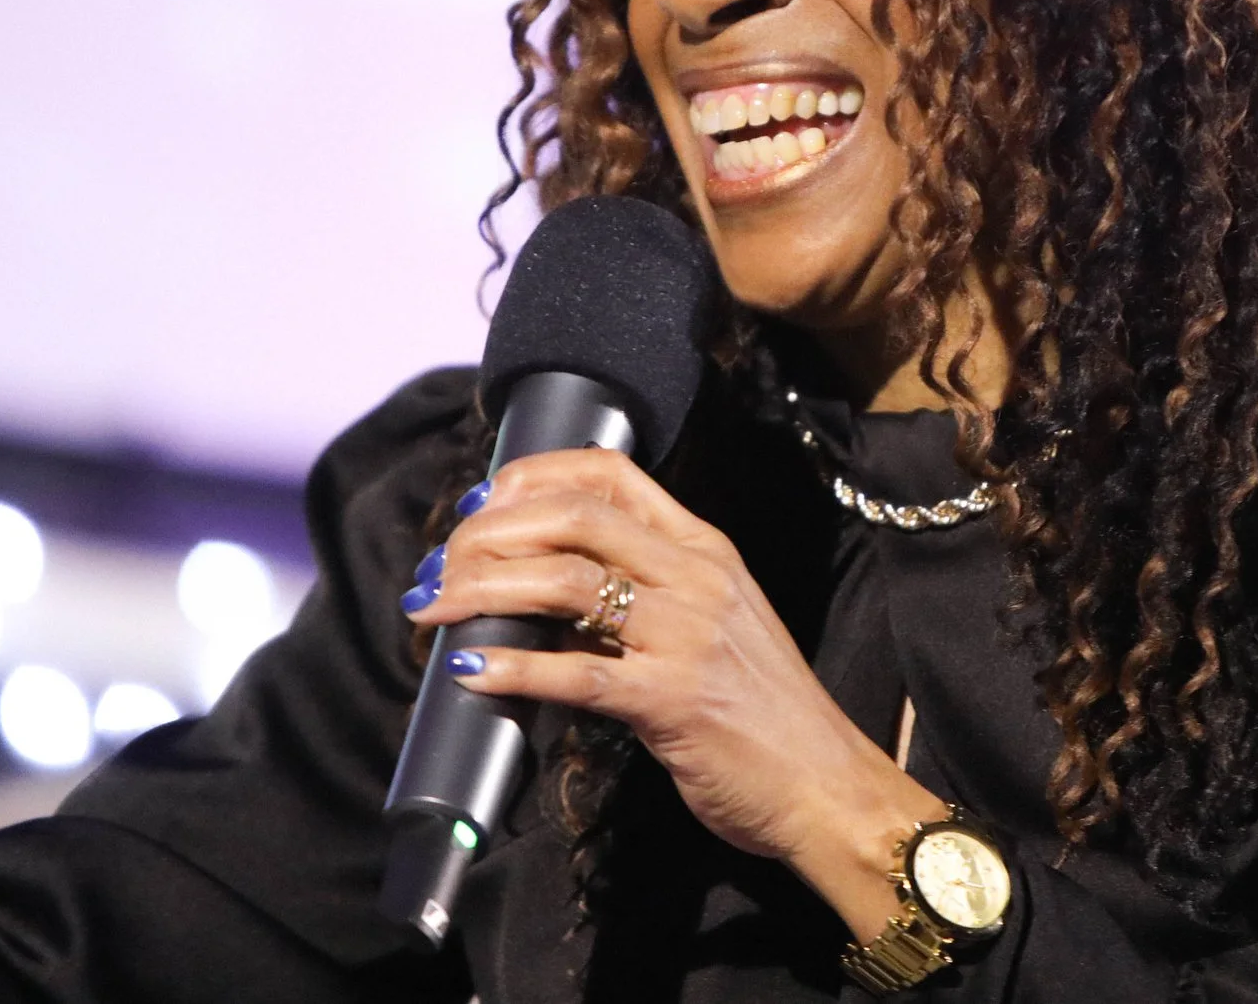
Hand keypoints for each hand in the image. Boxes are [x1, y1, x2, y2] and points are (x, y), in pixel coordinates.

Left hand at [405, 449, 945, 939]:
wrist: (824, 784)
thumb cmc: (761, 711)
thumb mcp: (710, 625)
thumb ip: (641, 595)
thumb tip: (544, 586)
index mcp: (703, 549)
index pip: (611, 474)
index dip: (532, 477)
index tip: (481, 503)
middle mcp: (694, 576)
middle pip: (572, 517)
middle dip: (487, 534)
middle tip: (438, 567)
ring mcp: (686, 635)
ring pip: (563, 580)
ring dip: (481, 589)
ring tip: (432, 610)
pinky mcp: (671, 700)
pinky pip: (575, 673)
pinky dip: (511, 667)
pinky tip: (470, 669)